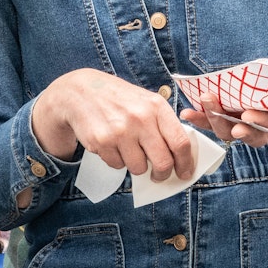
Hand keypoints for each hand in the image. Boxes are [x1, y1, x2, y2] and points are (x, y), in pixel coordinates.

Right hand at [32, 68, 194, 181]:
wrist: (81, 91)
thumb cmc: (119, 99)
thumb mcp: (146, 101)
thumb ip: (164, 124)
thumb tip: (181, 156)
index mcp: (157, 107)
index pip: (180, 142)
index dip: (186, 163)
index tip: (185, 172)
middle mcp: (140, 119)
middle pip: (163, 162)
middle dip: (163, 174)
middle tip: (159, 175)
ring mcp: (120, 131)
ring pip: (138, 168)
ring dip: (136, 165)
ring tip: (128, 149)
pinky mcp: (101, 142)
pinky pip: (117, 165)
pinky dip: (117, 160)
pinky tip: (112, 144)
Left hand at [180, 50, 267, 146]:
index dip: (261, 121)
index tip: (247, 115)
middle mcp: (265, 129)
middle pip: (248, 133)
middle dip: (231, 124)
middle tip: (217, 111)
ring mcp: (248, 128)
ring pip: (229, 131)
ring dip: (212, 120)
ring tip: (199, 106)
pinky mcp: (233, 123)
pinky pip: (216, 125)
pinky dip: (201, 120)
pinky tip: (187, 112)